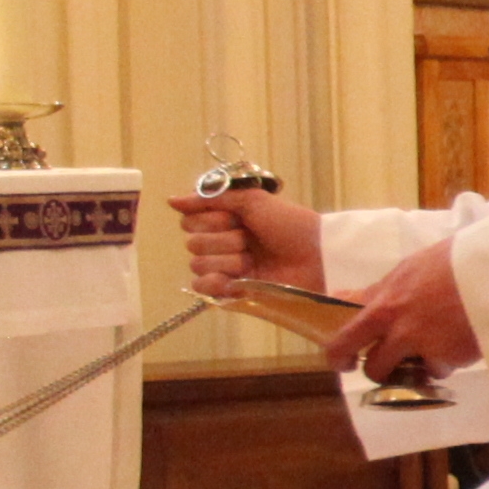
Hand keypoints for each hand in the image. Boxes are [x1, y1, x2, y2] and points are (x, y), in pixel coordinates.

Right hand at [171, 184, 324, 297]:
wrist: (317, 257)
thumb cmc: (291, 225)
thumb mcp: (253, 202)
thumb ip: (212, 198)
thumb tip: (171, 200)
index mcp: (225, 220)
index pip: (189, 221)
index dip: (209, 220)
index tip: (235, 219)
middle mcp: (222, 243)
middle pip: (192, 243)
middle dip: (221, 240)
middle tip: (249, 240)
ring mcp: (227, 268)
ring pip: (198, 264)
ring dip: (227, 260)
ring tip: (253, 261)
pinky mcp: (233, 290)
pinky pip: (202, 288)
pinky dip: (215, 283)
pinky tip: (234, 279)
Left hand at [326, 237, 479, 379]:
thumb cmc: (454, 259)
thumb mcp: (411, 268)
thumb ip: (384, 290)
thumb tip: (356, 299)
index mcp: (384, 304)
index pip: (345, 338)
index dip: (337, 355)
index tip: (343, 362)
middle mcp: (400, 330)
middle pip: (374, 368)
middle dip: (378, 371)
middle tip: (387, 369)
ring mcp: (427, 347)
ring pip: (412, 375)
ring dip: (419, 369)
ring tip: (435, 352)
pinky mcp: (453, 358)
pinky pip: (444, 368)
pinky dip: (450, 360)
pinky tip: (461, 341)